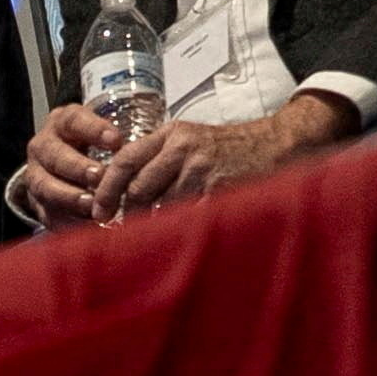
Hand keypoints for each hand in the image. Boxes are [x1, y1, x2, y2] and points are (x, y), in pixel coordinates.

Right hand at [19, 104, 123, 227]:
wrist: (63, 168)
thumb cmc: (92, 148)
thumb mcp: (101, 135)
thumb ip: (118, 143)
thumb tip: (147, 153)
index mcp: (62, 123)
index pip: (74, 120)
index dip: (94, 130)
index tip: (116, 141)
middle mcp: (43, 147)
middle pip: (55, 155)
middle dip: (77, 167)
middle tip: (100, 176)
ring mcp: (36, 175)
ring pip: (44, 185)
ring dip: (68, 195)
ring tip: (91, 204)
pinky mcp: (36, 202)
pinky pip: (46, 211)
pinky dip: (64, 218)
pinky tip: (82, 223)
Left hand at [88, 92, 356, 220]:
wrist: (278, 143)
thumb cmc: (230, 148)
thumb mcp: (191, 142)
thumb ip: (160, 160)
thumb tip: (126, 195)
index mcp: (170, 134)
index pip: (124, 161)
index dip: (107, 189)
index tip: (98, 212)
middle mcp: (182, 147)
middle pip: (139, 186)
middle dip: (128, 213)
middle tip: (121, 234)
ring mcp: (202, 167)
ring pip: (161, 204)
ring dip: (152, 225)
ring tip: (149, 241)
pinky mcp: (221, 187)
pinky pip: (190, 215)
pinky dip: (180, 229)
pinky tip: (180, 239)